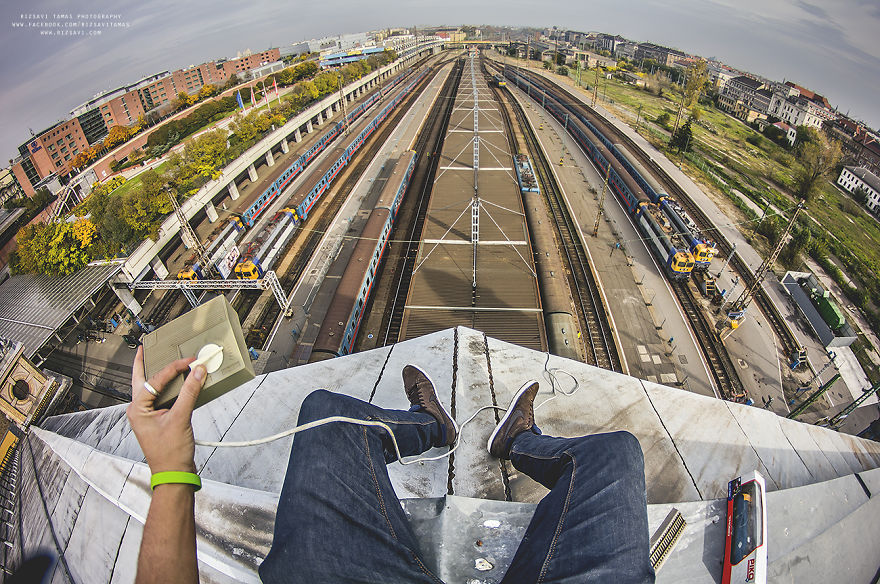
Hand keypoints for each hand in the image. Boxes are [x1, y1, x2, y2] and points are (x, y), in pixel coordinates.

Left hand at [128, 346, 205, 473]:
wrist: (174, 475)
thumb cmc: (170, 454)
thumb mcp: (180, 419)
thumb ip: (189, 393)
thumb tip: (197, 372)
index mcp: (137, 409)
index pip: (155, 379)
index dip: (174, 368)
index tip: (190, 361)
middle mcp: (139, 410)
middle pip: (141, 380)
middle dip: (144, 364)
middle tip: (144, 348)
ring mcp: (149, 415)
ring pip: (152, 388)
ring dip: (160, 375)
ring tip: (162, 361)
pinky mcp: (159, 419)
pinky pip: (163, 398)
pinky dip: (171, 388)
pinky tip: (179, 383)